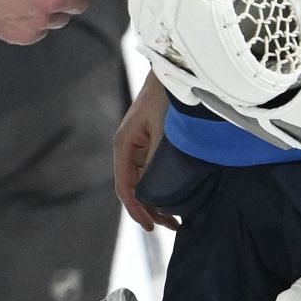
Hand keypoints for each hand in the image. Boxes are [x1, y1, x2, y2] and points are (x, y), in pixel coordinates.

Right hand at [115, 74, 178, 231]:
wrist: (173, 74)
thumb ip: (156, 161)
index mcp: (124, 146)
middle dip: (150, 209)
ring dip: (157, 199)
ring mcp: (139, 146)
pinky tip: (175, 195)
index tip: (151, 227)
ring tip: (176, 218)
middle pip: (134, 188)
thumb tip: (156, 191)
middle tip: (172, 225)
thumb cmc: (165, 98)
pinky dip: (161, 185)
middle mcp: (128, 148)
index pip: (125, 187)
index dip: (137, 210)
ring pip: (143, 182)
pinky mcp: (150, 143)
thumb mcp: (162, 132)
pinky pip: (151, 171)